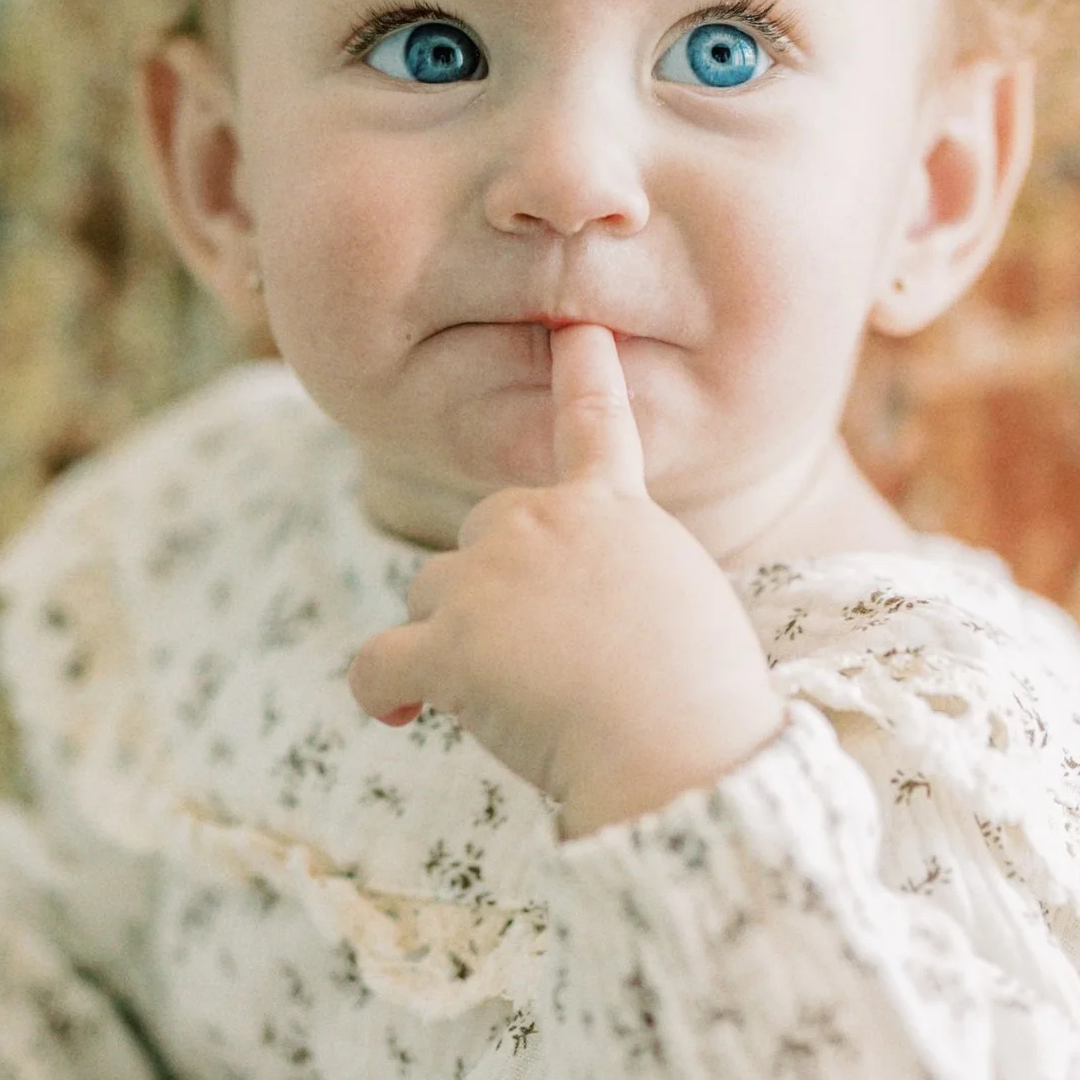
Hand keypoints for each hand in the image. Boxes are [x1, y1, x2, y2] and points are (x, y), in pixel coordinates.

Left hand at [347, 324, 784, 837]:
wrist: (681, 746)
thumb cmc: (702, 700)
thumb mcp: (684, 604)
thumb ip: (623, 579)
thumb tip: (575, 624)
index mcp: (614, 511)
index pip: (596, 425)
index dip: (586, 375)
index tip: (579, 333)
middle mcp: (543, 522)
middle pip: (480, 535)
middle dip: (490, 587)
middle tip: (542, 659)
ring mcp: (489, 578)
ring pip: (427, 596)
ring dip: (448, 641)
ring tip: (511, 701)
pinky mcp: (450, 645)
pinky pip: (378, 663)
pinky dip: (383, 690)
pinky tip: (405, 714)